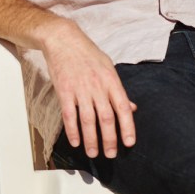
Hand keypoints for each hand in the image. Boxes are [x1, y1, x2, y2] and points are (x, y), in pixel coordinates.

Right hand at [43, 22, 136, 157]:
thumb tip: (131, 108)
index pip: (122, 107)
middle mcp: (97, 86)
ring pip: (87, 120)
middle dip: (109, 139)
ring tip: (93, 153)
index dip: (127, 127)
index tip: (129, 143)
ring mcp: (80, 89)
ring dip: (91, 139)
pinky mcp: (64, 91)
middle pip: (106, 118)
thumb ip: (118, 90)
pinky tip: (75, 142)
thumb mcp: (108, 68)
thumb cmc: (87, 54)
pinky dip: (72, 130)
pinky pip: (69, 115)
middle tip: (110, 154)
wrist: (63, 40)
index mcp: (111, 81)